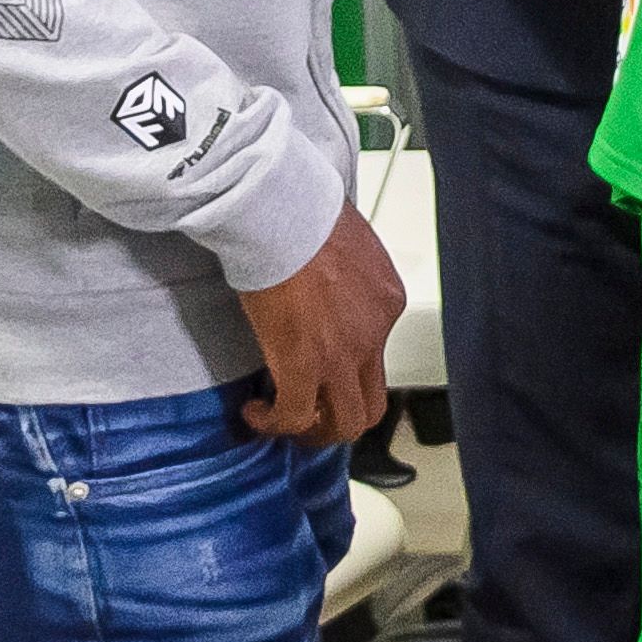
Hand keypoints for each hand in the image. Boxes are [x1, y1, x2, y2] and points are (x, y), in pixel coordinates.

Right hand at [235, 202, 402, 446]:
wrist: (283, 212)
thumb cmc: (304, 210)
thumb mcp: (343, 243)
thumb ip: (340, 272)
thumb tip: (319, 280)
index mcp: (386, 301)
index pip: (375, 353)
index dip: (344, 366)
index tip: (316, 363)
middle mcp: (375, 334)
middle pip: (373, 400)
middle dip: (342, 417)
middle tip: (311, 417)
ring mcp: (344, 356)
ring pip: (346, 422)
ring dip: (316, 431)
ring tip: (285, 424)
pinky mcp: (305, 366)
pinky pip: (296, 415)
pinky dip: (276, 423)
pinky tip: (255, 412)